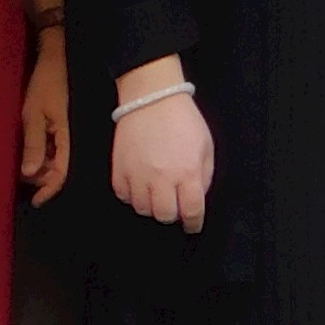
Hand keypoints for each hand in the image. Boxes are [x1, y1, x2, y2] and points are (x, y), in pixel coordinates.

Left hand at [19, 35, 71, 206]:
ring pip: (57, 159)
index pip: (61, 173)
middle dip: (41, 175)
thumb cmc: (46, 83)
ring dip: (41, 163)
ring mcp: (70, 131)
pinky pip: (58, 147)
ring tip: (26, 154)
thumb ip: (33, 144)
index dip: (48, 190)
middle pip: (58, 169)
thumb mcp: (33, 114)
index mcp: (68, 137)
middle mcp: (73, 137)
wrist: (59, 57)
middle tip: (22, 170)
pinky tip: (35, 145)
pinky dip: (45, 152)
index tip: (36, 201)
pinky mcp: (67, 125)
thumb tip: (30, 174)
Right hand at [111, 58, 212, 230]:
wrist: (151, 99)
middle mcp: (161, 178)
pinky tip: (141, 185)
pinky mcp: (119, 170)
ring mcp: (137, 175)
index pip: (192, 211)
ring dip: (152, 206)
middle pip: (164, 215)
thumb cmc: (183, 120)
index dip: (194, 223)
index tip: (193, 225)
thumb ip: (204, 176)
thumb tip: (197, 198)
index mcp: (187, 172)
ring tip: (158, 192)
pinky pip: (124, 197)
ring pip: (142, 209)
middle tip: (175, 205)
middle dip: (173, 214)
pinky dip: (133, 196)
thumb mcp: (206, 146)